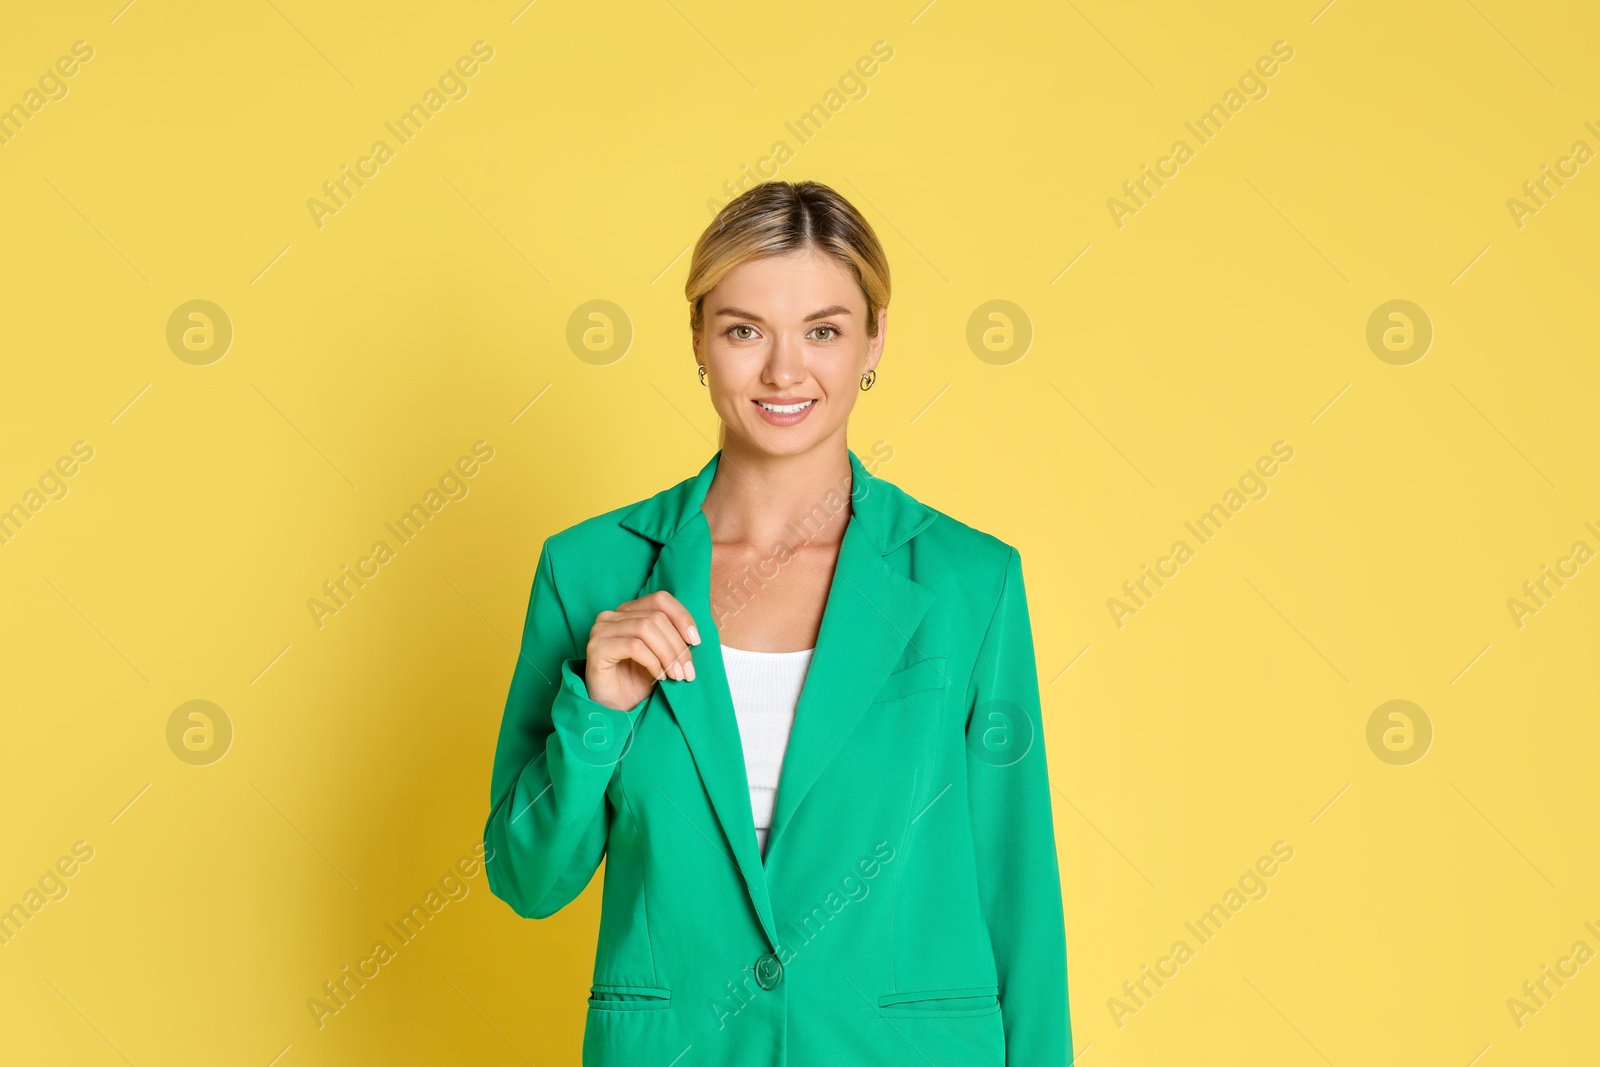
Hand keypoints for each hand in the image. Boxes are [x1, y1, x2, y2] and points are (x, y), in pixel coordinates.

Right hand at [583, 590, 700, 710]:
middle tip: (688, 670)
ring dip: (668, 654)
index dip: (682, 617)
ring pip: (645, 628)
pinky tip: (659, 676)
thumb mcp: (661, 655)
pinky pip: (634, 647)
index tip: (696, 641)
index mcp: (628, 611)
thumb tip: (695, 635)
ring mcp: (601, 630)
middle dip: (677, 645)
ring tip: (676, 675)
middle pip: (656, 617)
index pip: (660, 599)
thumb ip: (673, 638)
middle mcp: (612, 616)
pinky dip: (652, 662)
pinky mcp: (597, 648)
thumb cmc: (637, 682)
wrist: (615, 709)